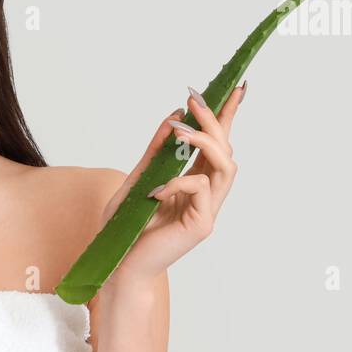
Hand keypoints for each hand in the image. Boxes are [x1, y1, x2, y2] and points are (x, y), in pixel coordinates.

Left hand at [105, 83, 244, 285]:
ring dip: (205, 142)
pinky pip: (201, 188)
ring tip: (180, 132)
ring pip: (226, 166)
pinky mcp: (201, 225)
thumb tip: (174, 116)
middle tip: (195, 100)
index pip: (217, 145)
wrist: (117, 263)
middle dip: (214, 121)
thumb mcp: (138, 178)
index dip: (227, 117)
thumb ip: (157, 152)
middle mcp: (206, 196)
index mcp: (194, 184)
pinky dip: (179, 180)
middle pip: (226, 151)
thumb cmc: (126, 227)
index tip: (235, 88)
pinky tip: (157, 189)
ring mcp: (207, 211)